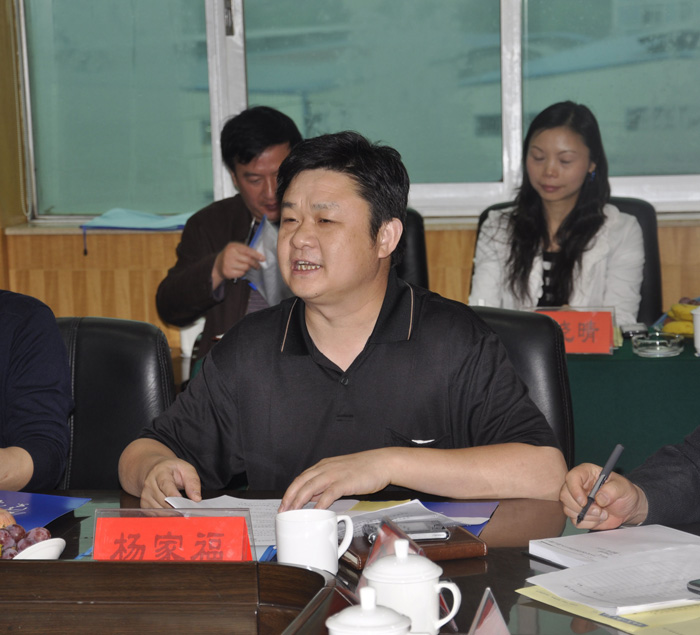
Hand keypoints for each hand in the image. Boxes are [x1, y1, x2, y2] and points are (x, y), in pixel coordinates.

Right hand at [139, 458, 202, 508]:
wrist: (155, 470)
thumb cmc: (172, 470)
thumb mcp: (186, 469)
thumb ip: (193, 482)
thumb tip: (197, 498)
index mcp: (161, 472)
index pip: (165, 485)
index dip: (173, 494)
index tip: (181, 503)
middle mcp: (150, 484)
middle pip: (163, 500)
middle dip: (176, 507)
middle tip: (188, 511)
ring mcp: (145, 495)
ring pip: (159, 509)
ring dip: (172, 513)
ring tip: (182, 511)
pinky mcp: (144, 504)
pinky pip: (155, 514)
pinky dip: (165, 516)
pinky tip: (173, 513)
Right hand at [212, 242, 264, 286]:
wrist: (218, 264)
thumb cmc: (230, 255)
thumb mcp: (236, 248)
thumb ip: (246, 250)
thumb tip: (259, 256)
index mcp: (233, 246)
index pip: (248, 251)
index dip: (256, 255)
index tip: (263, 258)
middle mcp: (230, 254)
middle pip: (248, 260)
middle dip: (255, 263)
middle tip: (257, 266)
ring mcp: (228, 264)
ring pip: (246, 267)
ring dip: (247, 268)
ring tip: (244, 266)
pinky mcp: (228, 272)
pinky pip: (241, 273)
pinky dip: (242, 272)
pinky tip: (239, 270)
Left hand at [279, 449, 393, 511]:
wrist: (382, 463)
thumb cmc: (364, 469)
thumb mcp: (340, 474)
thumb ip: (326, 485)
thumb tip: (314, 498)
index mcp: (324, 465)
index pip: (301, 478)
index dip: (290, 491)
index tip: (284, 503)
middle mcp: (326, 468)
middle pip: (301, 482)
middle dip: (290, 497)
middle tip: (283, 510)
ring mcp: (335, 474)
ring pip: (311, 486)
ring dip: (299, 500)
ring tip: (293, 512)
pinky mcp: (345, 482)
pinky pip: (329, 493)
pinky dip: (320, 503)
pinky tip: (316, 511)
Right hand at [559, 463, 647, 528]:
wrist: (629, 509)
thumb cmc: (625, 493)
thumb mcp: (623, 487)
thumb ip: (612, 490)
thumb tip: (599, 498)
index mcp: (586, 473)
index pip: (571, 477)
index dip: (574, 490)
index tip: (584, 501)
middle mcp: (578, 486)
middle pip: (565, 495)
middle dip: (581, 507)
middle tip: (598, 510)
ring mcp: (577, 500)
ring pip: (568, 509)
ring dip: (588, 516)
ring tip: (603, 514)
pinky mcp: (579, 513)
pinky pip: (576, 521)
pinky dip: (589, 523)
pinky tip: (599, 518)